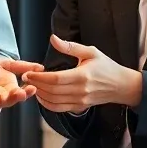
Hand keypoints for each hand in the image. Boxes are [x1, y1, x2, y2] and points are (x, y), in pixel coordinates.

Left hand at [0, 62, 36, 112]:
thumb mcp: (9, 66)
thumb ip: (24, 67)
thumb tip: (41, 68)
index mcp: (10, 92)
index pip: (21, 94)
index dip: (26, 92)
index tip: (33, 88)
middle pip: (7, 102)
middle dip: (13, 98)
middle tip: (20, 94)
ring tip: (0, 97)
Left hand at [5, 35, 141, 112]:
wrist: (121, 85)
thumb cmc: (107, 67)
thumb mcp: (90, 52)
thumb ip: (70, 47)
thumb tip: (53, 38)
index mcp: (82, 76)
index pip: (55, 79)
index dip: (39, 77)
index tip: (28, 72)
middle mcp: (80, 91)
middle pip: (52, 90)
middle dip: (36, 84)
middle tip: (25, 78)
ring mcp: (80, 101)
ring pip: (53, 101)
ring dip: (39, 94)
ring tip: (31, 85)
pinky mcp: (80, 107)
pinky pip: (59, 108)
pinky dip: (47, 104)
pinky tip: (41, 96)